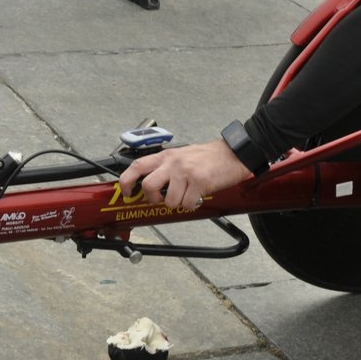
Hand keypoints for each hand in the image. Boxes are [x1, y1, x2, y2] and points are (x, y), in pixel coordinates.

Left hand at [115, 139, 252, 211]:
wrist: (233, 154)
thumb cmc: (208, 157)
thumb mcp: (182, 155)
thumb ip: (165, 166)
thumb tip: (150, 184)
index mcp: (166, 156)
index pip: (137, 166)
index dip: (126, 181)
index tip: (127, 192)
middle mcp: (173, 163)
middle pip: (149, 186)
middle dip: (153, 198)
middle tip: (161, 199)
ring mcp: (186, 173)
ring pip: (169, 201)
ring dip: (177, 204)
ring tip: (186, 196)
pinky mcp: (199, 183)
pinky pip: (187, 204)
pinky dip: (191, 205)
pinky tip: (197, 197)